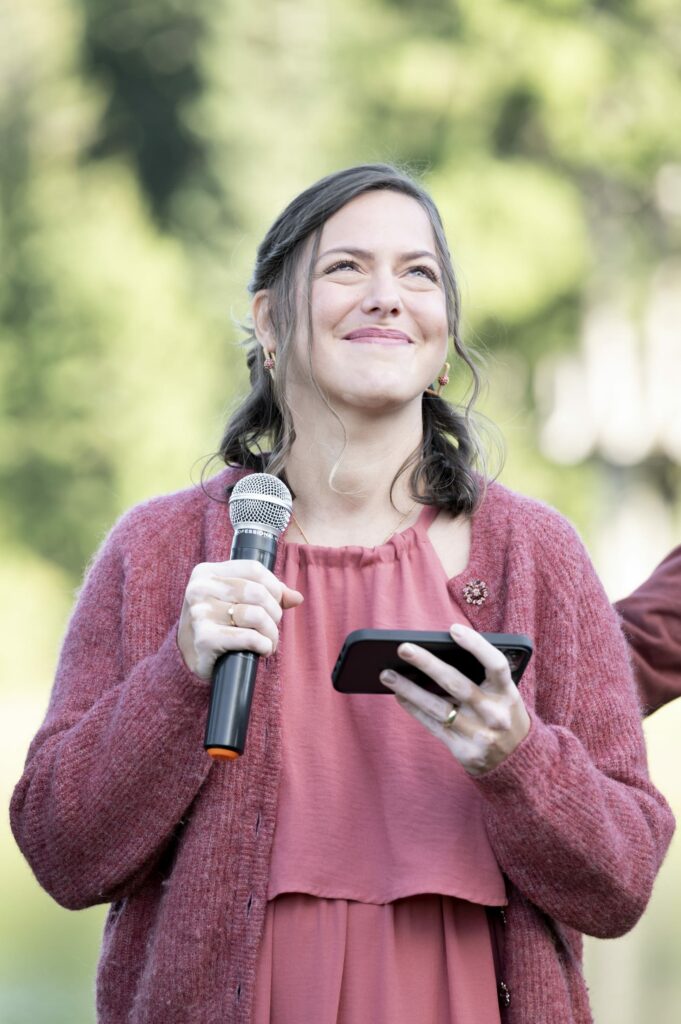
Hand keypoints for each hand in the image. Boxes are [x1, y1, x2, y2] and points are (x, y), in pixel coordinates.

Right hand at [177, 560, 303, 678]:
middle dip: (274, 612)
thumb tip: (297, 597)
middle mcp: (200, 589)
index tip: (278, 603)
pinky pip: (248, 637)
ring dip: (271, 632)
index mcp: (207, 572)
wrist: (188, 657)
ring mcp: (200, 613)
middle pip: (257, 592)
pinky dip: (263, 645)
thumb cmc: (216, 624)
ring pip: (255, 615)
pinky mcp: (205, 638)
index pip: (253, 568)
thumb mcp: (234, 601)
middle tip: (272, 627)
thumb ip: (265, 594)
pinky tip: (262, 650)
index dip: (274, 586)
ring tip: (269, 641)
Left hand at [380, 624, 530, 775]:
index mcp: (508, 693)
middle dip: (427, 664)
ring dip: (409, 689)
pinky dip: (415, 709)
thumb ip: (481, 677)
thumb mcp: (503, 695)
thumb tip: (437, 654)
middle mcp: (495, 714)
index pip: (495, 664)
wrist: (519, 762)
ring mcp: (480, 735)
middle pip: (457, 684)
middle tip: (403, 648)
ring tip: (387, 674)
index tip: (453, 629)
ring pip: (438, 707)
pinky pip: (434, 726)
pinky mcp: (465, 752)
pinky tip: (399, 696)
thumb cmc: (502, 714)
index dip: (476, 645)